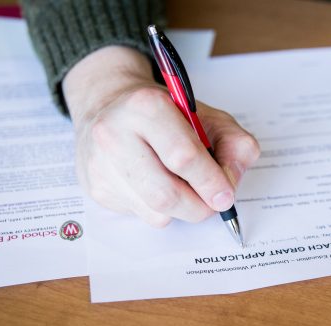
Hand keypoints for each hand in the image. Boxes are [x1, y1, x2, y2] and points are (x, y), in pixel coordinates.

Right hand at [63, 46, 259, 226]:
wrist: (109, 105)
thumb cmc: (164, 113)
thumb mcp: (208, 116)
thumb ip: (234, 144)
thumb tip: (231, 182)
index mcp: (146, 107)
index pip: (183, 156)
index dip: (211, 182)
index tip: (225, 195)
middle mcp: (115, 135)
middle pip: (166, 195)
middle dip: (198, 207)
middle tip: (212, 203)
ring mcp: (101, 165)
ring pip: (155, 213)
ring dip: (182, 210)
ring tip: (185, 187)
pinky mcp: (96, 188)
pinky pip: (140, 215)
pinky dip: (161, 209)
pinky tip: (158, 184)